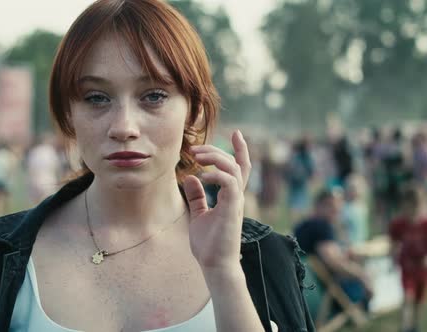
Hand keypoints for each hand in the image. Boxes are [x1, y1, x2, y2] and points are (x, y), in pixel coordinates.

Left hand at [183, 130, 250, 270]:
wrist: (214, 264)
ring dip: (215, 158)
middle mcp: (236, 196)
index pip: (239, 167)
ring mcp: (236, 202)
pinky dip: (216, 175)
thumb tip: (189, 177)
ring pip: (234, 169)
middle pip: (236, 164)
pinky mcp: (232, 208)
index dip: (239, 149)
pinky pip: (230, 182)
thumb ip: (196, 196)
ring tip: (197, 157)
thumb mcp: (198, 214)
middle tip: (195, 149)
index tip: (235, 132)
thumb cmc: (208, 243)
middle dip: (218, 150)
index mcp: (230, 196)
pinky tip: (201, 177)